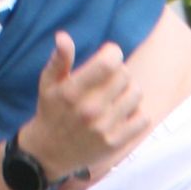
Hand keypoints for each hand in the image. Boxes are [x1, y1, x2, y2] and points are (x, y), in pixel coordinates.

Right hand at [20, 31, 148, 186]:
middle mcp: (90, 110)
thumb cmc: (51, 111)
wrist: (50, 152)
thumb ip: (59, 59)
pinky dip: (137, 112)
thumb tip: (63, 36)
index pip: (108, 63)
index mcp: (73, 91)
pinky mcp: (116, 143)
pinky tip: (123, 112)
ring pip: (136, 94)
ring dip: (129, 90)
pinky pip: (142, 119)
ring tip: (117, 94)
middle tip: (109, 77)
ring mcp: (105, 128)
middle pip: (124, 75)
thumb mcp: (48, 82)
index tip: (108, 54)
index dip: (113, 52)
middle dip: (119, 70)